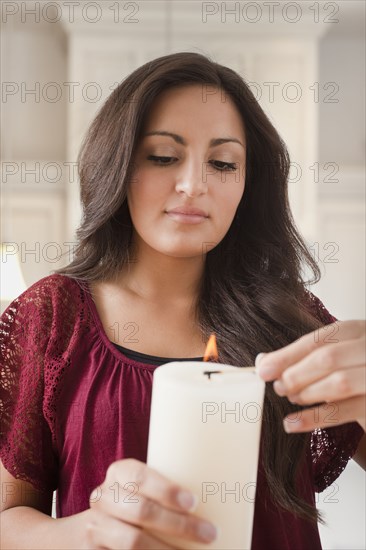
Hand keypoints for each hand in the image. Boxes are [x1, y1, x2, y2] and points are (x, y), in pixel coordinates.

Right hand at [85, 458, 216, 548]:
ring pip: (133, 543)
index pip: (140, 475)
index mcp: (119, 474)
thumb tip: (225, 496)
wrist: (83, 536)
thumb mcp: (140, 491)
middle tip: (210, 534)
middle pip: (141, 511)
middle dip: (179, 525)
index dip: (166, 489)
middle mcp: (103, 498)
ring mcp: (95, 529)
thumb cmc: (131, 506)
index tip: (194, 502)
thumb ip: (167, 493)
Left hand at [256, 320, 365, 432]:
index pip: (319, 340)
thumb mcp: (337, 355)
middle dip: (296, 374)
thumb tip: (263, 361)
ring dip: (306, 392)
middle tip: (279, 387)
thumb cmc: (357, 372)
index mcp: (359, 331)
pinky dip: (314, 418)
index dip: (287, 355)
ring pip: (339, 383)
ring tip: (291, 398)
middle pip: (328, 358)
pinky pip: (344, 412)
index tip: (263, 369)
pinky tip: (292, 423)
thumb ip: (304, 356)